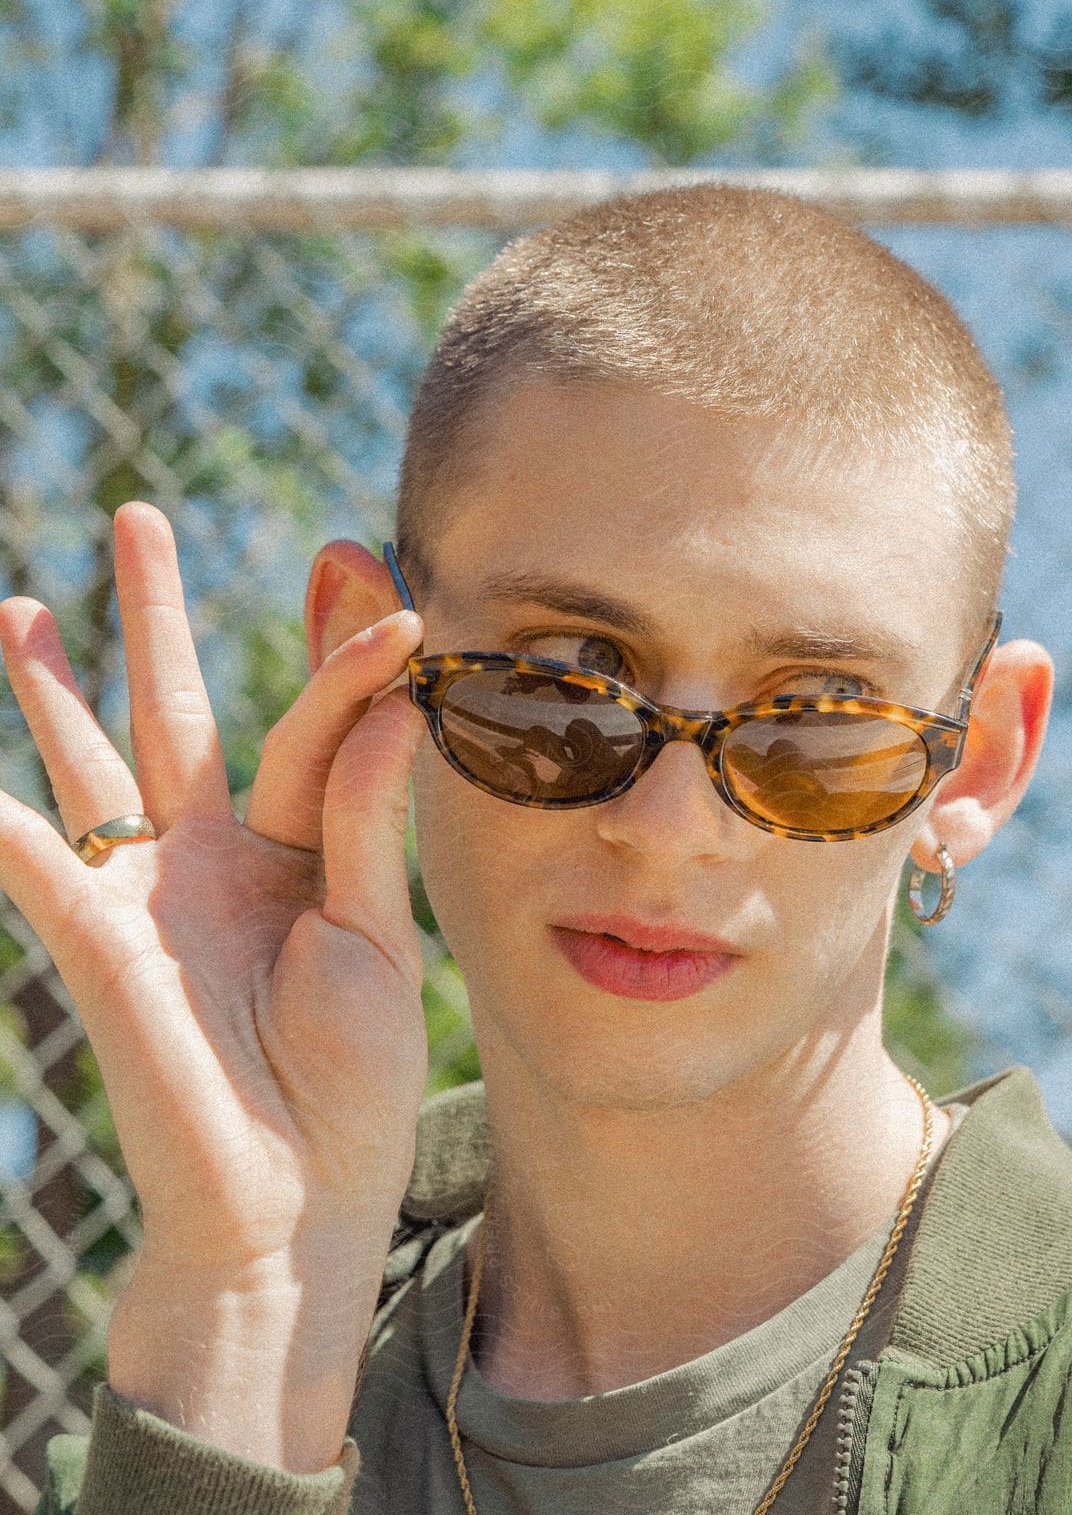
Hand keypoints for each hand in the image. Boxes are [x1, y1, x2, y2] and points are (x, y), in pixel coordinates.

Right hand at [0, 501, 429, 1277]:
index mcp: (304, 850)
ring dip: (54, 685)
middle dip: (154, 615)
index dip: (343, 653)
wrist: (294, 1203)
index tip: (374, 576)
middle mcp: (217, 856)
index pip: (319, 725)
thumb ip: (366, 817)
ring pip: (93, 763)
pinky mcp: (97, 941)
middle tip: (138, 517)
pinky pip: (35, 861)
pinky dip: (3, 818)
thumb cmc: (348, 1080)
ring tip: (16, 606)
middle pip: (178, 710)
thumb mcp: (376, 934)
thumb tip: (384, 698)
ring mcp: (149, 893)